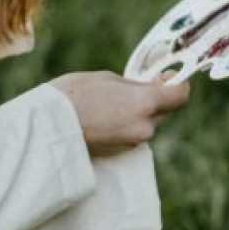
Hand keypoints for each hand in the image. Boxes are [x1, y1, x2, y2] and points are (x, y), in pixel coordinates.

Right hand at [52, 71, 189, 156]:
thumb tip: (154, 85)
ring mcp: (133, 142)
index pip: (180, 95)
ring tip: (108, 103)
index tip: (167, 77)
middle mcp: (145, 126)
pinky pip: (131, 134)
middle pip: (161, 110)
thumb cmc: (74, 95)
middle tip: (129, 87)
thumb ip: (136, 85)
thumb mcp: (108, 79)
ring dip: (136, 113)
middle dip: (151, 99)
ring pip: (145, 123)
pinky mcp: (121, 153)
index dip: (177, 84)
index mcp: (145, 103)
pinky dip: (124, 126)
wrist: (48, 128)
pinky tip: (103, 117)